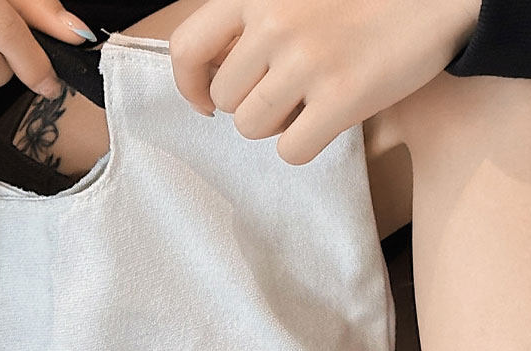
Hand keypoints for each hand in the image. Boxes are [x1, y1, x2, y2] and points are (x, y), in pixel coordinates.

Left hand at [169, 0, 478, 164]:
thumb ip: (255, 20)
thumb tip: (216, 76)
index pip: (188, 49)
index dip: (190, 86)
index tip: (206, 103)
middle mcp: (273, 24)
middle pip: (226, 99)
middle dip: (250, 107)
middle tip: (286, 98)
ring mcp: (307, 62)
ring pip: (253, 128)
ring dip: (276, 128)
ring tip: (307, 107)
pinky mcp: (342, 97)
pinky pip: (292, 150)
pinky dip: (304, 146)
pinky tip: (326, 124)